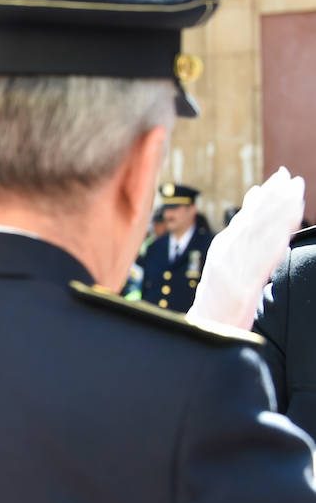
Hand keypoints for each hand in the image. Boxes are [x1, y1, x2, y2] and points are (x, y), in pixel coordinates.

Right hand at [189, 167, 305, 329]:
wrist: (207, 327)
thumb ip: (236, 245)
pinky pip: (266, 251)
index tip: (279, 179)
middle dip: (274, 195)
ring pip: (261, 229)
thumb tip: (248, 222)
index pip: (247, 216)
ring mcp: (235, 262)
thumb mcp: (223, 268)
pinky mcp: (245, 278)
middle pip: (254, 217)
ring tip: (296, 190)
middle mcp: (227, 249)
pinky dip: (279, 233)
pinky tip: (291, 220)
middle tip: (290, 176)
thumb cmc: (217, 301)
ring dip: (280, 207)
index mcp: (222, 246)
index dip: (265, 196)